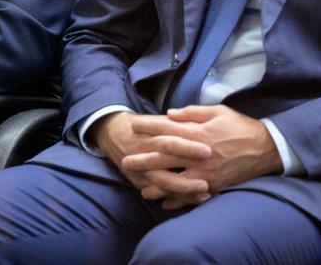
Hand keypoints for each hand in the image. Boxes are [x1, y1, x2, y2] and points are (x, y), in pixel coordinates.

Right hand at [91, 111, 211, 207]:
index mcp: (149, 135)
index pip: (169, 141)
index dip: (188, 147)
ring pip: (162, 183)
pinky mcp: (140, 182)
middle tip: (206, 182)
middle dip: (185, 174)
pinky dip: (178, 198)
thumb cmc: (144, 126)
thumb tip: (203, 124)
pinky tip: (196, 199)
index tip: (208, 152)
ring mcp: (140, 170)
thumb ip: (178, 122)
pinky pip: (159, 193)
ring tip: (205, 193)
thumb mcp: (157, 120)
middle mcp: (142, 153)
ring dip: (183, 190)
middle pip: (165, 166)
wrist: (113, 134)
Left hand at [123, 105, 281, 207]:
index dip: (148, 126)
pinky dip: (178, 201)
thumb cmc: (240, 127)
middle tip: (125, 162)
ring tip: (141, 189)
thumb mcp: (218, 111)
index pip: (166, 129)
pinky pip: (192, 196)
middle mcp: (198, 153)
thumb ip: (192, 112)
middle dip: (143, 160)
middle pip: (164, 157)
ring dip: (157, 186)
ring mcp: (206, 172)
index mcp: (198, 133)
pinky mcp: (214, 185)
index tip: (132, 125)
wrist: (267, 148)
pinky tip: (166, 203)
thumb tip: (170, 113)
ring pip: (175, 181)